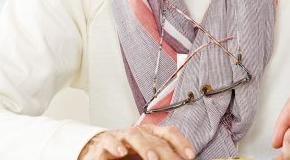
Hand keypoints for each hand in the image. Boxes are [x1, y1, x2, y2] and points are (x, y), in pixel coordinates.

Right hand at [78, 125, 195, 159]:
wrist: (98, 149)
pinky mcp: (104, 142)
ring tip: (152, 159)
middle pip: (155, 139)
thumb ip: (161, 156)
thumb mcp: (147, 154)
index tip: (191, 156)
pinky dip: (115, 146)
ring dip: (145, 147)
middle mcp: (138, 132)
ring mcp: (121, 136)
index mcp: (151, 134)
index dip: (181, 143)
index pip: (170, 133)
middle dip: (167, 153)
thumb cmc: (126, 153)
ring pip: (134, 136)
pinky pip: (109, 142)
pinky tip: (120, 153)